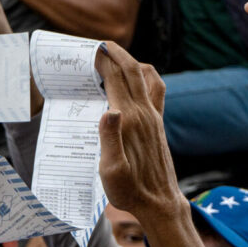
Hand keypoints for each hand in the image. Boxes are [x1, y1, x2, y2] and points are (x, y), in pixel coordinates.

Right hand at [96, 42, 185, 221]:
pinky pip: (156, 89)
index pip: (115, 78)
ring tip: (115, 55)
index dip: (102, 59)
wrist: (159, 203)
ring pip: (146, 76)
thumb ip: (109, 139)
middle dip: (115, 52)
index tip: (88, 49)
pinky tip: (137, 78)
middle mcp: (144, 113)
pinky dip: (146, 75)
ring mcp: (154, 117)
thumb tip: (108, 110)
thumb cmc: (130, 190)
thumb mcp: (111, 171)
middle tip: (98, 44)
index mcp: (129, 120)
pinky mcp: (159, 124)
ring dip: (131, 60)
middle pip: (131, 70)